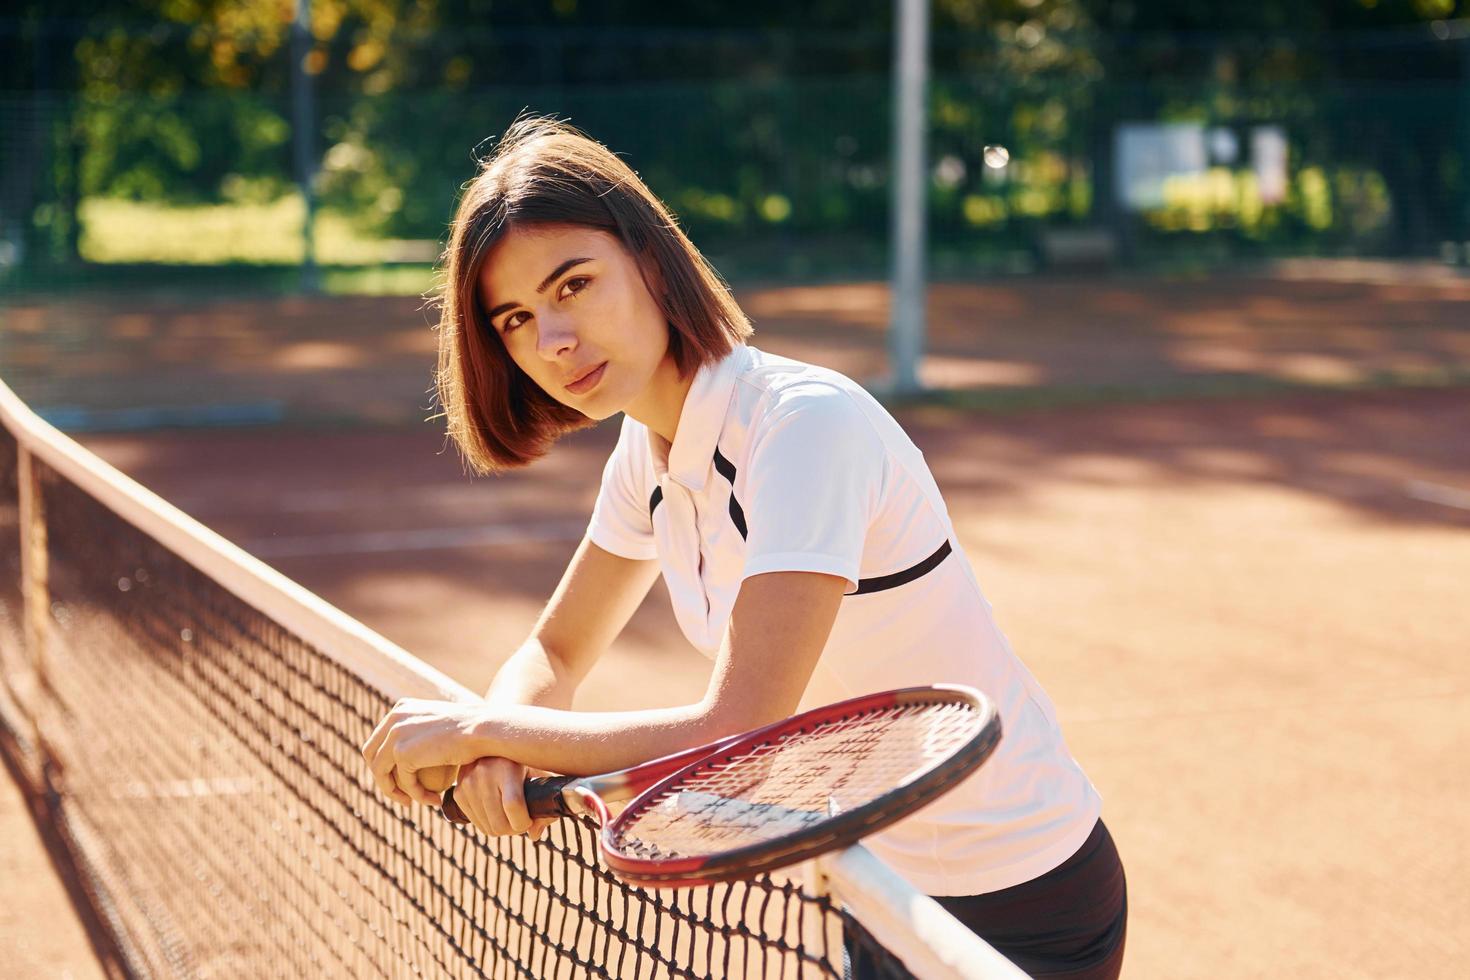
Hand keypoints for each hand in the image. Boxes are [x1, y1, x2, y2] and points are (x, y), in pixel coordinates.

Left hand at [361, 697, 487, 807]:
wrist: (484, 730)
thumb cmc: (473, 730)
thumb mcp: (442, 725)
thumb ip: (424, 733)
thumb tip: (414, 754)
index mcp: (401, 708)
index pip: (380, 740)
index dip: (385, 763)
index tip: (401, 779)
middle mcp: (394, 718)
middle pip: (372, 756)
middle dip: (384, 779)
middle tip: (403, 796)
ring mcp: (396, 735)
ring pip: (381, 773)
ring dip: (396, 792)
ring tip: (414, 802)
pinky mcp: (402, 753)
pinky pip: (405, 783)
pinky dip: (419, 795)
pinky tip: (435, 800)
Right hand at [450, 757, 557, 839]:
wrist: (495, 747)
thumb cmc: (525, 763)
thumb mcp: (540, 777)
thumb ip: (543, 806)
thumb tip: (534, 835)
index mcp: (508, 766)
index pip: (513, 806)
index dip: (524, 822)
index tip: (530, 820)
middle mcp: (484, 772)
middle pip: (499, 823)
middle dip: (514, 829)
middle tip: (521, 820)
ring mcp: (468, 783)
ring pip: (488, 828)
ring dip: (502, 828)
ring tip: (510, 815)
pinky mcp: (459, 792)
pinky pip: (476, 823)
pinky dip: (489, 824)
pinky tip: (496, 811)